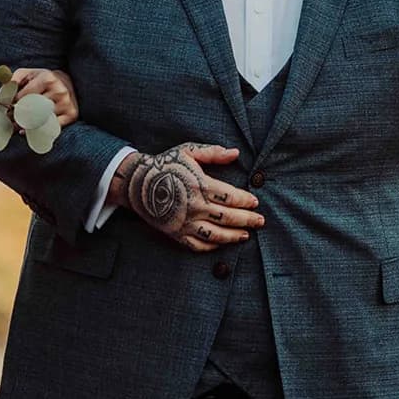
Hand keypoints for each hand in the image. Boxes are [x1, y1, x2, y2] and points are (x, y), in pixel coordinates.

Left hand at [11, 68, 77, 125]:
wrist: (69, 82)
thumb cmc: (45, 79)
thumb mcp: (29, 73)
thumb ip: (13, 80)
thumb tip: (2, 94)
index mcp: (48, 79)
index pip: (24, 97)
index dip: (12, 104)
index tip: (6, 109)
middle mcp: (59, 91)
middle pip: (32, 110)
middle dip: (17, 116)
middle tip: (10, 118)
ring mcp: (66, 104)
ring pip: (41, 120)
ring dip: (25, 125)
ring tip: (17, 124)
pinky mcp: (71, 114)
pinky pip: (51, 128)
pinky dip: (38, 131)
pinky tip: (28, 130)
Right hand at [114, 144, 263, 250]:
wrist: (137, 183)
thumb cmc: (165, 165)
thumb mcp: (188, 151)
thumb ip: (213, 153)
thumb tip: (236, 153)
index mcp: (200, 185)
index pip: (231, 197)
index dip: (246, 200)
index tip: (255, 202)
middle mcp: (195, 206)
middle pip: (228, 217)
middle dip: (247, 220)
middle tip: (260, 221)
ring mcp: (185, 222)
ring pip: (216, 234)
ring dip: (234, 236)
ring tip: (246, 235)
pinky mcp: (176, 234)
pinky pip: (198, 245)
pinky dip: (213, 246)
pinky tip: (222, 242)